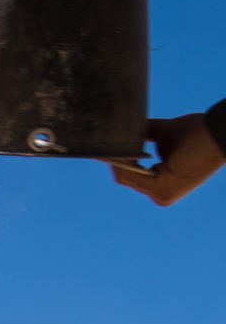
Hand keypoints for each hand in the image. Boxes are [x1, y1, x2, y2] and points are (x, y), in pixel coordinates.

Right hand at [111, 112, 225, 205]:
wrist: (218, 133)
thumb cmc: (198, 132)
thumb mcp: (164, 134)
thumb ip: (145, 134)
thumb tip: (123, 128)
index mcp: (165, 186)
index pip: (132, 176)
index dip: (119, 160)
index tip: (108, 144)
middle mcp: (163, 196)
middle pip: (125, 177)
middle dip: (117, 158)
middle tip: (111, 138)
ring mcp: (163, 195)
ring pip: (125, 176)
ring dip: (120, 158)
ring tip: (120, 140)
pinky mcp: (162, 190)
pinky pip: (131, 175)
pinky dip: (125, 161)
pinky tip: (125, 147)